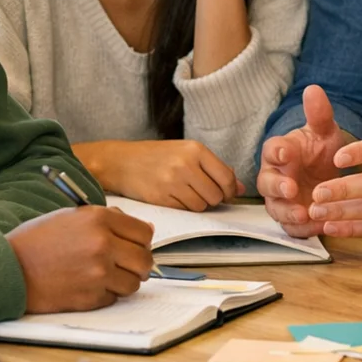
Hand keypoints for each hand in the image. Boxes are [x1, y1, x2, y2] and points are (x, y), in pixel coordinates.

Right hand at [7, 205, 155, 312]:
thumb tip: (144, 230)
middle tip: (127, 266)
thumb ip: (108, 220)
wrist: (7, 269)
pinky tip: (86, 286)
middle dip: (139, 264)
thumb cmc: (37, 241)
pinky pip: (114, 298)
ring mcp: (97, 272)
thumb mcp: (72, 217)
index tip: (136, 245)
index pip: (144, 232)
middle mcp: (102, 244)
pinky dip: (105, 294)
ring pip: (133, 283)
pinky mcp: (90, 296)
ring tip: (102, 276)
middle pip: (145, 260)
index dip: (142, 241)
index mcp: (99, 219)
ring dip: (123, 281)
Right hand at [95, 139, 240, 210]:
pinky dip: (184, 208)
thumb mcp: (186, 152)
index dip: (230, 190)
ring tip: (187, 194)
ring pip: (202, 206)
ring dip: (199, 205)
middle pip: (216, 195)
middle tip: (203, 193)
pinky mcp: (161, 198)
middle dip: (213, 199)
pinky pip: (185, 211)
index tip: (227, 193)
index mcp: (195, 150)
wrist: (120, 161)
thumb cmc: (156, 156)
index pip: (226, 177)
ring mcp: (172, 182)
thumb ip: (214, 168)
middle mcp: (185, 165)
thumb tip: (241, 188)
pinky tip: (175, 197)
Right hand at [258, 85, 346, 236]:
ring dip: (287, 213)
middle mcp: (275, 176)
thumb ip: (319, 114)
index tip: (286, 153)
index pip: (271, 150)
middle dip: (277, 187)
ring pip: (276, 209)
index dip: (277, 152)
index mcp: (280, 152)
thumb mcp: (325, 132)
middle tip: (290, 188)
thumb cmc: (320, 150)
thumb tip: (314, 90)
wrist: (330, 173)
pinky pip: (292, 228)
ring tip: (303, 214)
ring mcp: (282, 200)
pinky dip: (302, 230)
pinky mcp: (292, 220)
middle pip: (267, 184)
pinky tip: (316, 229)